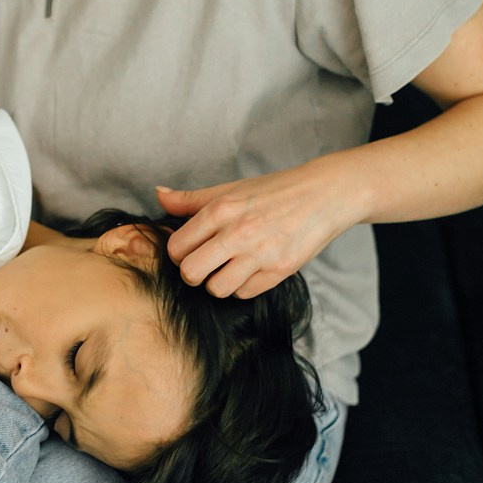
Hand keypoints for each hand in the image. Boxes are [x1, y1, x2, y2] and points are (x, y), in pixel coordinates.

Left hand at [156, 157, 361, 298]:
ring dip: (219, 282)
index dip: (178, 252)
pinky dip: (243, 286)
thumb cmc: (273, 191)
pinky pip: (245, 293)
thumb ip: (191, 199)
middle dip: (193, 272)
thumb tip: (159, 196)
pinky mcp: (280, 270)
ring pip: (217, 289)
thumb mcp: (230, 189)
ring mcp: (259, 254)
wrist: (323, 195)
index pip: (176, 247)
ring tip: (229, 267)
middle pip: (190, 273)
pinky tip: (250, 269)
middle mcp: (237, 233)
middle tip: (204, 264)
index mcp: (220, 210)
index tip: (189, 249)